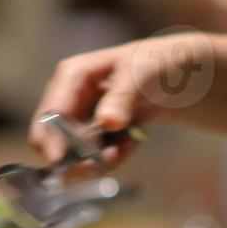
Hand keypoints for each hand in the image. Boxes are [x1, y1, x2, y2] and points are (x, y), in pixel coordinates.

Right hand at [28, 33, 212, 164]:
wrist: (176, 76)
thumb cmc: (155, 63)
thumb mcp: (142, 74)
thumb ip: (123, 96)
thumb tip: (107, 122)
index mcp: (72, 76)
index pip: (50, 115)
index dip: (52, 142)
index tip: (63, 164)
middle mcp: (68, 99)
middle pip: (54, 142)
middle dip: (80, 157)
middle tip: (113, 156)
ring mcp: (79, 119)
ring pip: (74, 156)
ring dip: (101, 159)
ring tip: (130, 144)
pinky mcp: (92, 136)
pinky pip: (93, 159)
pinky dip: (112, 158)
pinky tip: (131, 144)